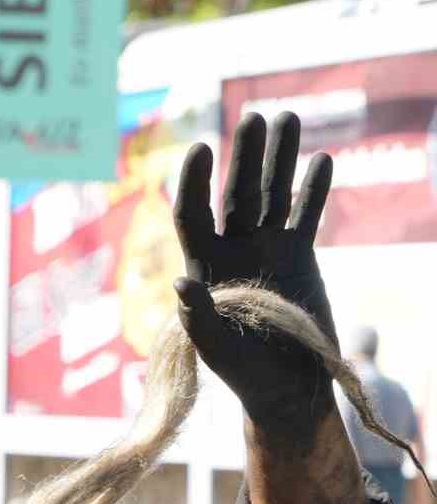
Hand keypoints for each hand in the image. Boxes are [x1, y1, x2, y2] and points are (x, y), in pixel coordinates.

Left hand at [172, 113, 335, 435]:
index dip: (194, 182)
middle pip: (234, 194)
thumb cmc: (244, 374)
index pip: (192, 214)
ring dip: (279, 158)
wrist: (287, 387)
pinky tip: (322, 160)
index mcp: (203, 266)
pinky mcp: (298, 255)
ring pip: (271, 194)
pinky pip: (305, 214)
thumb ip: (199, 316)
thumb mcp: (216, 348)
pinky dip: (313, 190)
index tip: (202, 147)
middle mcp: (231, 250)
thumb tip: (181, 280)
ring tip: (286, 116)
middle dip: (244, 156)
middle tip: (254, 116)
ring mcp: (265, 249)